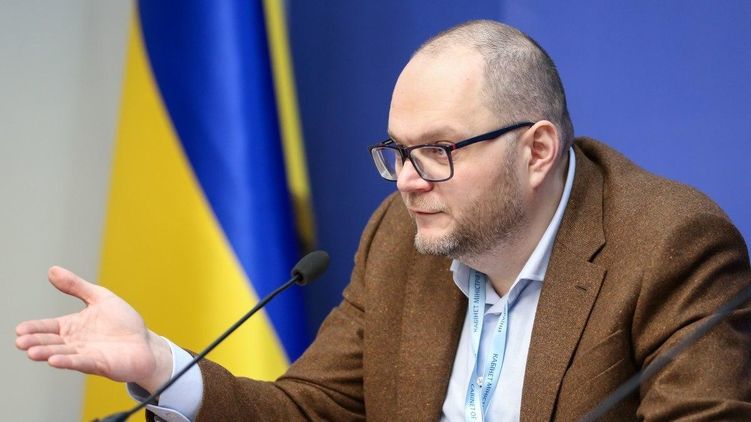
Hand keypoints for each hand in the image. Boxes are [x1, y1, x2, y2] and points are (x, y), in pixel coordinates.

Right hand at [15, 266, 172, 392]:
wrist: (146, 343)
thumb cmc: (123, 323)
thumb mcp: (100, 298)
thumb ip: (77, 287)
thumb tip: (52, 270)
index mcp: (73, 326)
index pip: (48, 327)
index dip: (34, 328)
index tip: (19, 329)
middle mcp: (75, 342)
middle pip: (51, 342)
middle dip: (35, 342)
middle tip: (20, 342)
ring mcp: (86, 354)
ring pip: (63, 353)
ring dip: (48, 353)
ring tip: (32, 352)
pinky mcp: (100, 364)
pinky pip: (81, 362)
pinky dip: (68, 361)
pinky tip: (54, 360)